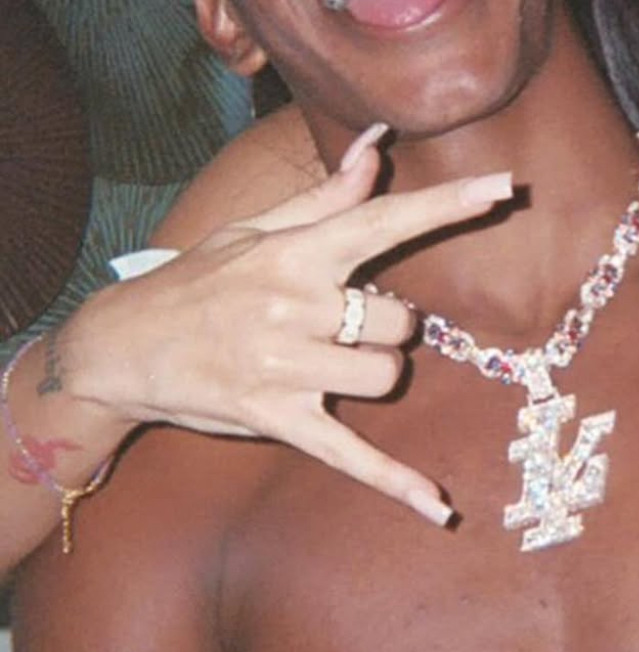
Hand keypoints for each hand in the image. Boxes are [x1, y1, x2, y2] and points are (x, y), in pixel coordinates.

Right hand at [60, 129, 511, 526]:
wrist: (122, 345)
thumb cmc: (198, 282)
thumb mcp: (255, 231)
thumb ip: (327, 198)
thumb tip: (377, 145)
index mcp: (295, 254)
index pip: (384, 221)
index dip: (448, 205)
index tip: (502, 186)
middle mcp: (294, 306)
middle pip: (398, 321)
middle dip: (386, 326)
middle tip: (339, 323)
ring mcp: (285, 367)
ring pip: (385, 376)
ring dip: (373, 372)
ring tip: (330, 363)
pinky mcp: (278, 419)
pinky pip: (352, 454)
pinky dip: (395, 482)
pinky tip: (437, 507)